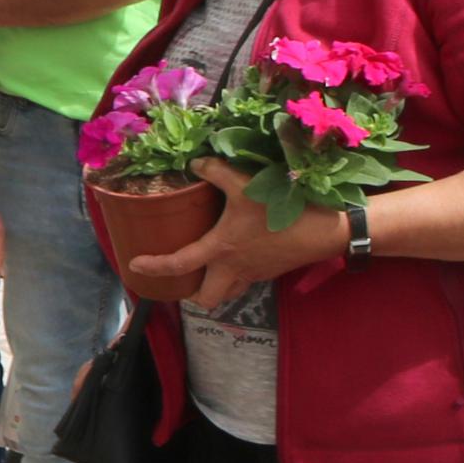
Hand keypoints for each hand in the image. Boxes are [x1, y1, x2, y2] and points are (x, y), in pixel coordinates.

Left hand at [131, 159, 347, 306]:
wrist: (327, 231)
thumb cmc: (283, 211)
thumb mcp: (247, 185)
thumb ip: (217, 172)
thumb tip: (195, 163)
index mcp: (221, 250)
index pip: (179, 265)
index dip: (154, 266)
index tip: (136, 265)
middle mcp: (234, 269)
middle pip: (206, 299)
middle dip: (190, 293)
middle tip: (181, 275)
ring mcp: (253, 274)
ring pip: (226, 295)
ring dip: (212, 287)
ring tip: (202, 268)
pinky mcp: (269, 272)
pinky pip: (244, 283)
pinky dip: (232, 277)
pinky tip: (233, 255)